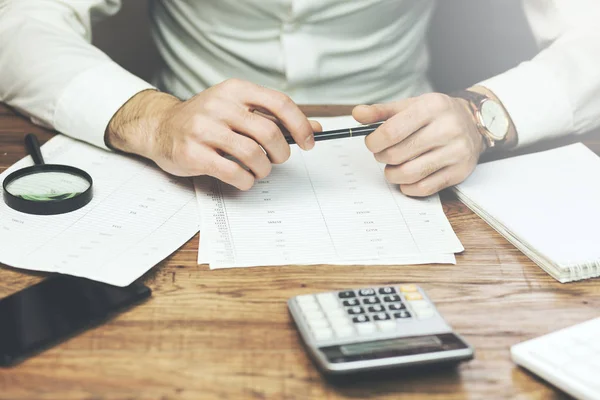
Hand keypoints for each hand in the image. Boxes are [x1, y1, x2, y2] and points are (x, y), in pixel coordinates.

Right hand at [106, 79, 320, 189]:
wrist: (159, 127)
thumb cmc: (206, 120)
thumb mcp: (237, 109)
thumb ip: (274, 117)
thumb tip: (314, 128)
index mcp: (235, 90)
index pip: (279, 103)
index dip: (300, 125)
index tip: (309, 143)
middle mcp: (219, 105)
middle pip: (269, 133)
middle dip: (281, 153)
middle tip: (277, 160)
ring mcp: (203, 129)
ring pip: (253, 155)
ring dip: (263, 170)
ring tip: (258, 171)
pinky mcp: (192, 153)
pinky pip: (233, 172)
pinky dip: (245, 181)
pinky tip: (243, 178)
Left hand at [353, 93, 486, 196]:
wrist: (473, 123)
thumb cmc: (435, 115)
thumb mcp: (409, 106)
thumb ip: (381, 111)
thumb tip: (357, 114)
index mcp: (432, 107)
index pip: (392, 132)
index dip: (374, 142)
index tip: (372, 144)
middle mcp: (448, 128)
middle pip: (398, 154)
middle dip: (382, 157)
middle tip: (383, 154)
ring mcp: (456, 152)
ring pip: (409, 174)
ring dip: (392, 174)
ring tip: (392, 167)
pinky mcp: (459, 172)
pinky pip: (424, 188)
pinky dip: (408, 187)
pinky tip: (406, 178)